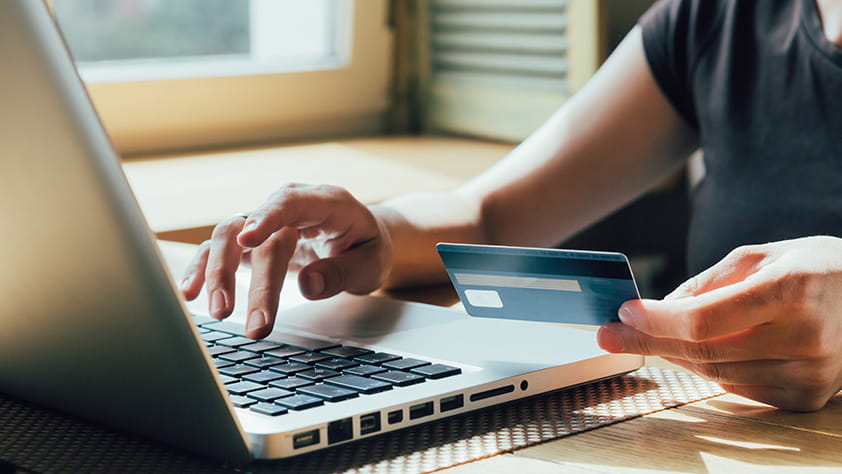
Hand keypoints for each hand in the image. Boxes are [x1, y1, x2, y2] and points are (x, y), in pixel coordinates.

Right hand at [179, 183, 392, 338]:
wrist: (361, 241)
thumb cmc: (366, 248)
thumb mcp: (372, 263)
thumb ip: (343, 273)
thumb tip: (308, 286)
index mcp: (325, 202)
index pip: (291, 202)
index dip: (268, 216)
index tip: (249, 239)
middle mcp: (289, 206)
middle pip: (256, 229)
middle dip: (252, 278)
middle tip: (256, 324)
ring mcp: (266, 221)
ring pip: (229, 236)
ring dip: (219, 273)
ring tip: (219, 312)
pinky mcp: (251, 240)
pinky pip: (220, 249)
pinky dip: (203, 269)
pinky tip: (190, 292)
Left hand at [597, 236, 841, 410]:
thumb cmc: (812, 269)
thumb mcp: (758, 256)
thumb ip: (707, 283)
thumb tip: (659, 309)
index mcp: (792, 290)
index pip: (704, 320)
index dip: (657, 320)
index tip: (624, 312)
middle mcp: (805, 337)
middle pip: (704, 351)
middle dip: (648, 341)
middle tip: (610, 334)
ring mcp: (810, 374)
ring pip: (715, 373)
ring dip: (675, 355)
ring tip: (649, 337)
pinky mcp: (806, 397)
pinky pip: (738, 388)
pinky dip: (709, 369)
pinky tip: (693, 351)